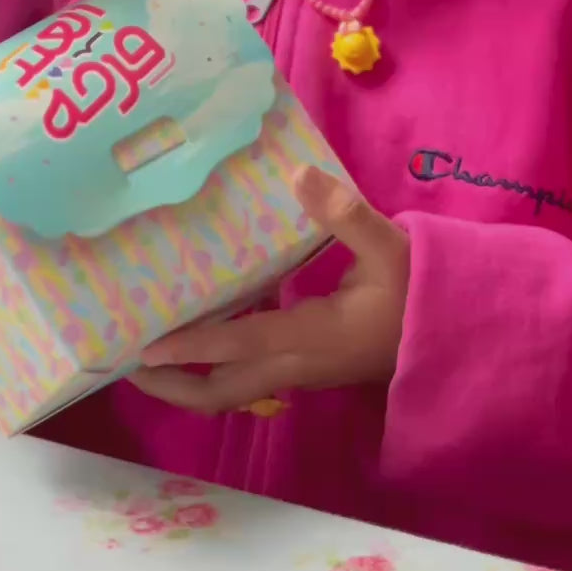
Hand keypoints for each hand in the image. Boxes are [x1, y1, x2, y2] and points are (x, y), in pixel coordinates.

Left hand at [132, 165, 409, 413]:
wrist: (447, 335)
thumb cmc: (417, 292)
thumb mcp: (389, 248)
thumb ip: (346, 214)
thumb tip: (301, 177)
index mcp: (313, 337)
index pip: (243, 345)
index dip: (194, 347)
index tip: (146, 349)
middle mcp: (296, 365)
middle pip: (221, 393)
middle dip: (171, 386)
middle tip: (124, 363)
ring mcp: (296, 373)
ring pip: (230, 392)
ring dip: (186, 381)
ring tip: (143, 356)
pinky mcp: (299, 368)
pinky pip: (244, 378)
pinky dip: (212, 365)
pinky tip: (194, 334)